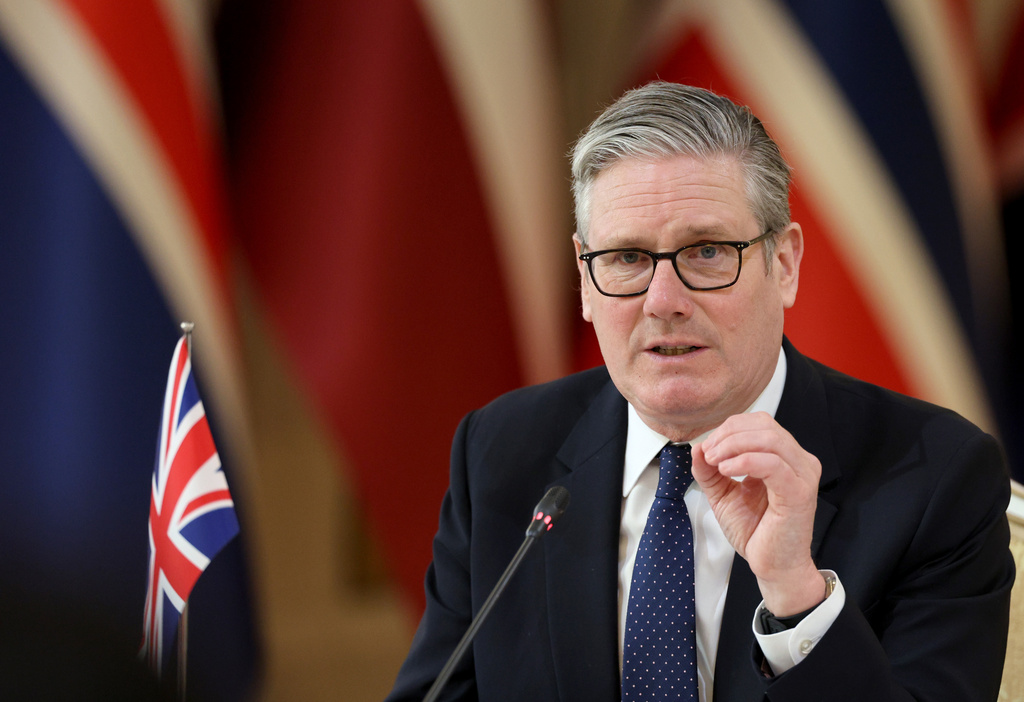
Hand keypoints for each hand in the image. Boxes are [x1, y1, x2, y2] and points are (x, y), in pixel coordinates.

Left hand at [691, 412, 823, 615]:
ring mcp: (802, 474)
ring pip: (769, 438)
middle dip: (728, 435)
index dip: (728, 429)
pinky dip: (744, 461)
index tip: (707, 448)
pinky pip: (772, 464)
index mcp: (783, 456)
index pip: (758, 422)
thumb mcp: (723, 493)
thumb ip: (709, 470)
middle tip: (709, 454)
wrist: (772, 566)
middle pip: (763, 425)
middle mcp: (798, 460)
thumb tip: (697, 446)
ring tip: (715, 463)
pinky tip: (727, 470)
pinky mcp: (799, 491)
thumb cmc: (755, 531)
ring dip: (734, 445)